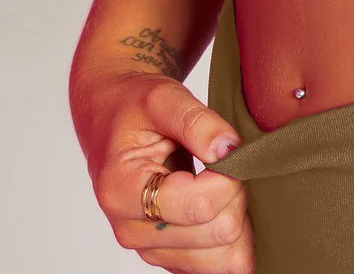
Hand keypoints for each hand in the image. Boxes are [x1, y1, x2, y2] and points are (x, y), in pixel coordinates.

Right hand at [72, 67, 251, 272]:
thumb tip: (231, 150)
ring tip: (231, 183)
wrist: (112, 117)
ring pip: (222, 260)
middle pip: (217, 234)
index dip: (230, 177)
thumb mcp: (164, 96)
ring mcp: (148, 248)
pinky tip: (230, 204)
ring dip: (241, 220)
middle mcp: (130, 230)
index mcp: (122, 190)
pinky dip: (235, 238)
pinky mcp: (166, 254)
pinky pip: (216, 265)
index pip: (199, 204)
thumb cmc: (135, 106)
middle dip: (239, 196)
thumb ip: (199, 122)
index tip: (231, 151)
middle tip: (233, 164)